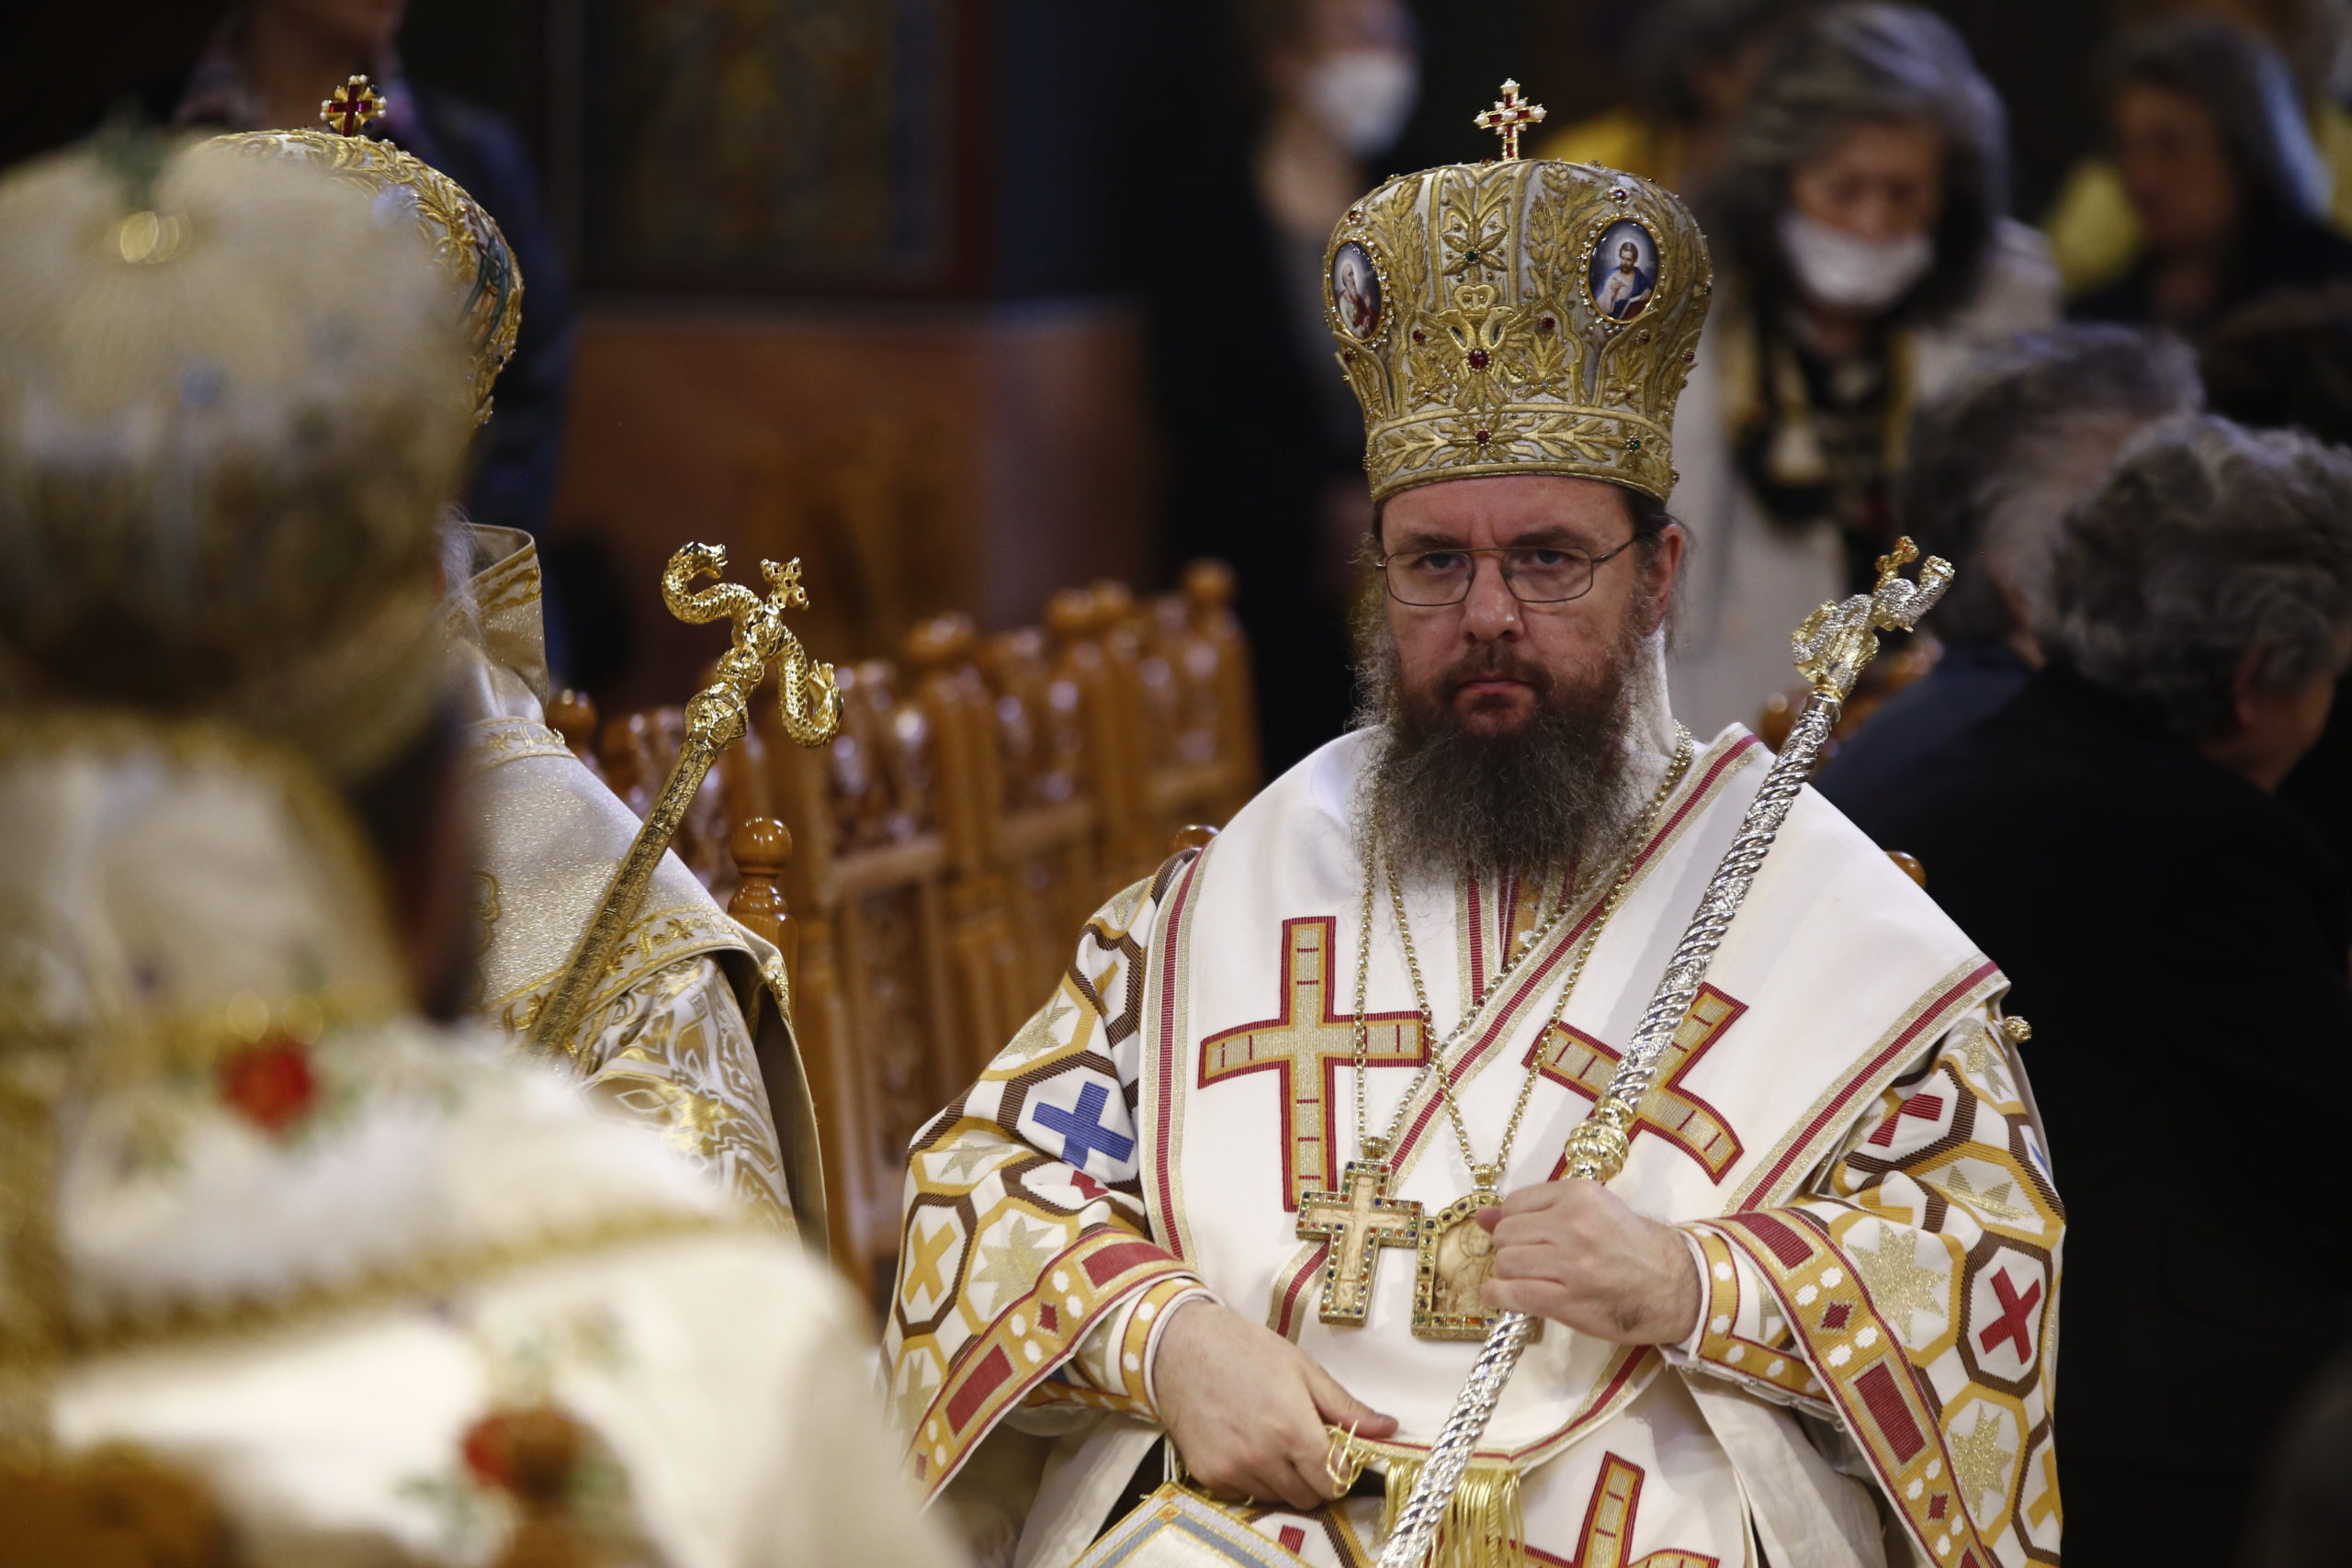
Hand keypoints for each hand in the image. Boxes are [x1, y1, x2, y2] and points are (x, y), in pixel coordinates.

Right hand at [1152, 1298, 1396, 1510]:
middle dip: (1315, 1478)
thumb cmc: (1245, 1349)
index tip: (1335, 1453)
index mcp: (1293, 1429)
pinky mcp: (1208, 1475)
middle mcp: (1263, 1457)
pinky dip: (1253, 1479)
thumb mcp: (1302, 1369)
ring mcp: (1233, 1469)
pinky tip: (1246, 1446)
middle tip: (1304, 1446)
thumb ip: (1345, 1407)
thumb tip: (1388, 1428)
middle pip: (1309, 1497)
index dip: (1342, 1469)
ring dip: (1284, 1480)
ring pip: (1278, 1499)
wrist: (1180, 1347)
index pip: (1335, 1481)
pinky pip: (1245, 1495)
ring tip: (1271, 1441)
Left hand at [1477, 1181, 1702, 1344]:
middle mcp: (1572, 1225)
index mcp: (1579, 1195)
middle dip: (1509, 1249)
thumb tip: (1481, 1215)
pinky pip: (1514, 1294)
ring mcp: (1570, 1264)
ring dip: (1509, 1273)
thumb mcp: (1593, 1211)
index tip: (1526, 1236)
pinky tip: (1500, 1295)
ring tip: (1528, 1278)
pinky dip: (1498, 1295)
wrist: (1676, 1285)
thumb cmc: (1633, 1246)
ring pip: (1506, 1263)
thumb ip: (1538, 1209)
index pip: (1514, 1204)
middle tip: (1530, 1260)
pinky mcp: (1568, 1299)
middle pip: (1505, 1235)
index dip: (1513, 1222)